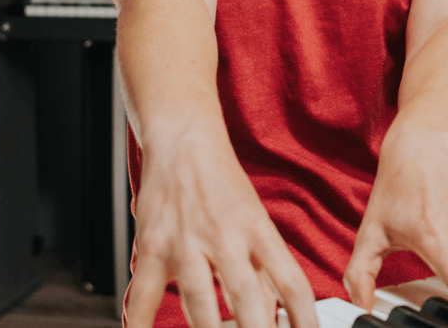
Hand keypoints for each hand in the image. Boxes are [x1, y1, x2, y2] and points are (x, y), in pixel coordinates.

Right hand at [126, 120, 317, 327]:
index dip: (305, 319)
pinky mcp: (152, 246)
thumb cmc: (222, 180)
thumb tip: (278, 312)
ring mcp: (186, 243)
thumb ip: (263, 265)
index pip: (291, 282)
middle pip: (247, 300)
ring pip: (201, 305)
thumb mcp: (254, 217)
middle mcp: (225, 237)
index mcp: (257, 229)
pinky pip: (144, 297)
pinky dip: (142, 326)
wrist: (184, 138)